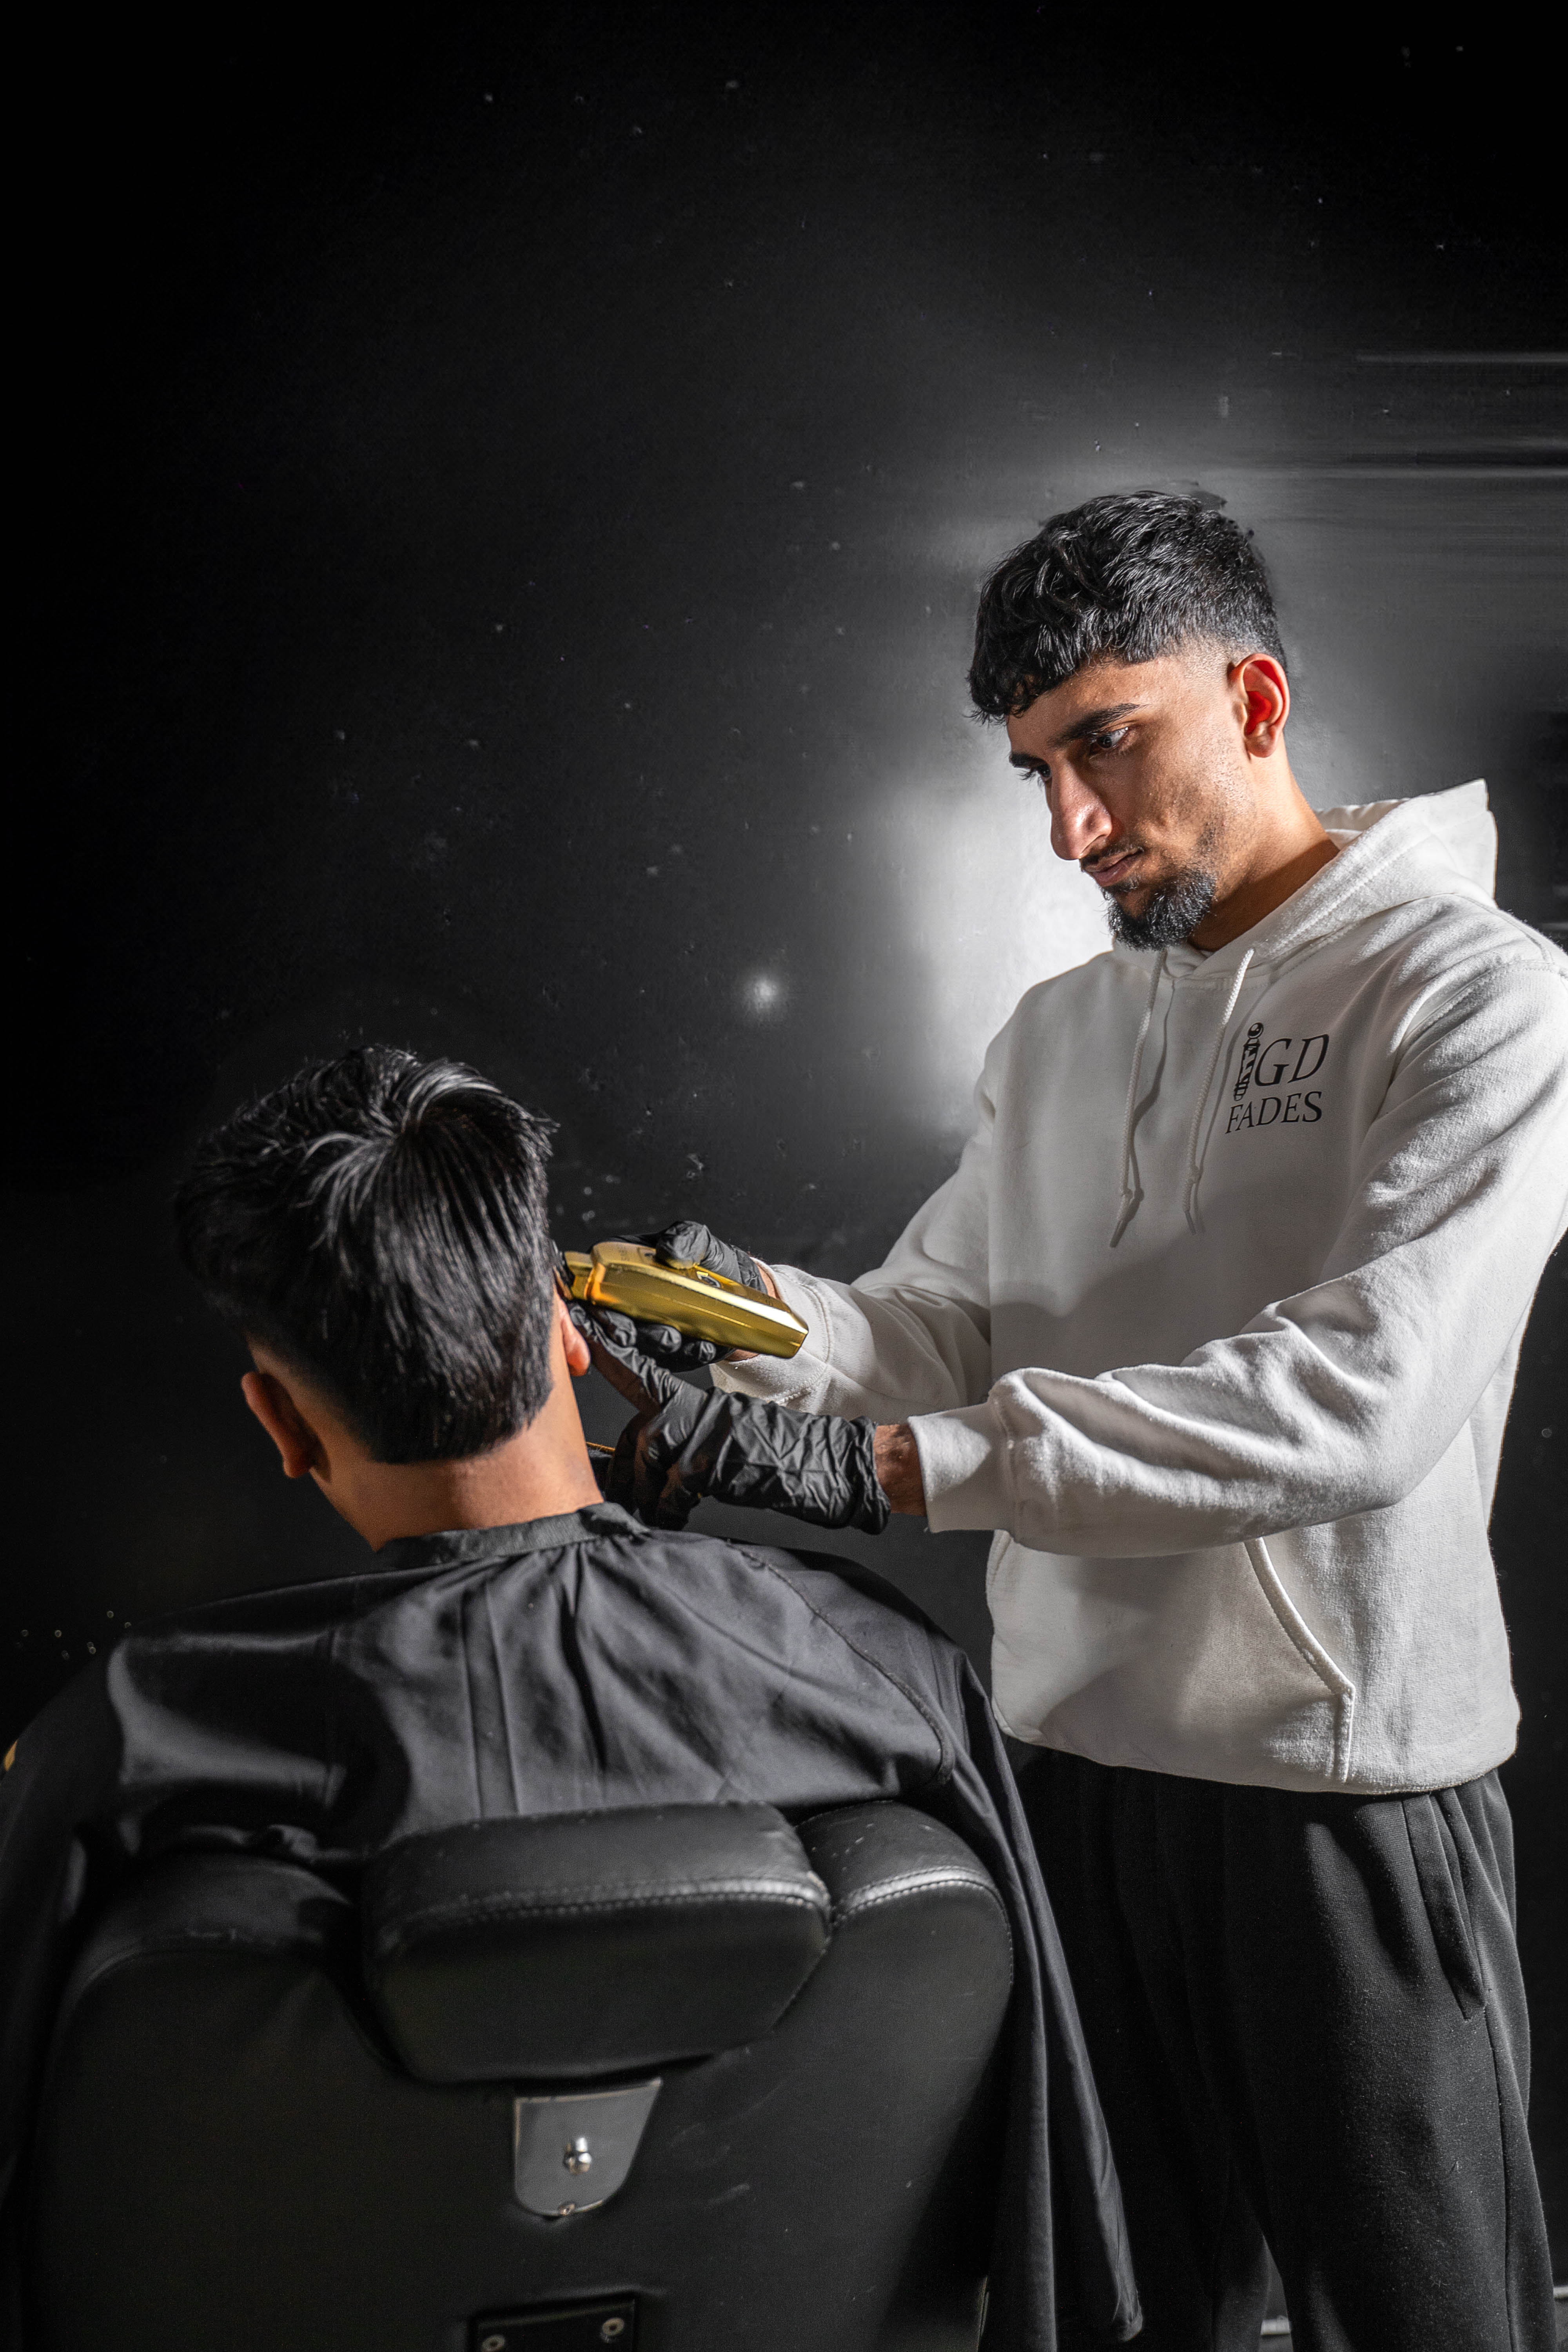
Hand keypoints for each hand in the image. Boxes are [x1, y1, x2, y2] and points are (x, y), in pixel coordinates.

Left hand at [576, 1306, 890, 1535]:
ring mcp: (707, 1435)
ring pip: (651, 1463)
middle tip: (615, 1495)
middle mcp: (700, 1411)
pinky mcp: (715, 1463)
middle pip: (639, 1435)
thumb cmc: (780, 1457)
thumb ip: (689, 1436)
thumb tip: (649, 1456)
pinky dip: (670, 1512)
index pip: (642, 1377)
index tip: (585, 1339)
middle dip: (624, 1471)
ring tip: (651, 1514)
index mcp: (700, 1401)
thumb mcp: (729, 1434)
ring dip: (646, 1496)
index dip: (612, 1360)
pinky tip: (677, 1518)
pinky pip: (673, 1492)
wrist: (829, 1467)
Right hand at [599, 1220, 773, 1374]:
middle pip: (615, 1324)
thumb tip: (669, 1250)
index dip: (596, 1306)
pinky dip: (690, 1354)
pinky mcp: (673, 1353)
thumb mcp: (698, 1239)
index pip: (595, 1290)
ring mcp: (650, 1331)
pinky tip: (703, 1347)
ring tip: (673, 1338)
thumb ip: (685, 1237)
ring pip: (644, 1345)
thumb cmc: (710, 1259)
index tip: (609, 1315)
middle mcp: (630, 1305)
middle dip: (623, 1332)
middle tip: (632, 1333)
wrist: (740, 1285)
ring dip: (657, 1343)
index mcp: (623, 1271)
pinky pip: (678, 1359)